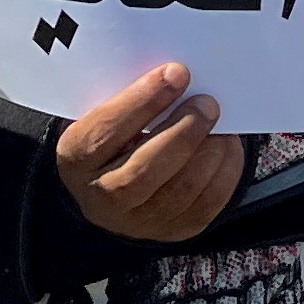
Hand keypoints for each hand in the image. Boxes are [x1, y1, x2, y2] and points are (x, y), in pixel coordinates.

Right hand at [55, 64, 240, 241]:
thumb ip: (130, 98)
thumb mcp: (104, 114)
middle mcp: (101, 199)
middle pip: (144, 171)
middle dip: (183, 131)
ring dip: (209, 151)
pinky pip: (207, 203)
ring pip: (181, 190)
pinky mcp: (174, 231)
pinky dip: (225, 171)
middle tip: (208, 103)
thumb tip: (176, 72)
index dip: (144, 101)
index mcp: (77, 159)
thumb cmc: (114, 135)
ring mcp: (139, 222)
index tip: (176, 73)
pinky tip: (227, 145)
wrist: (112, 187)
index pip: (107, 131)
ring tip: (221, 123)